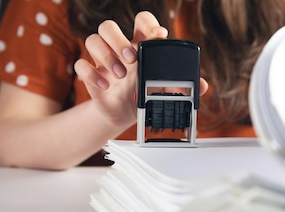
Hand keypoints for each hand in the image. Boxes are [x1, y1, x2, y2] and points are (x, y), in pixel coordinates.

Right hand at [74, 11, 207, 127]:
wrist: (123, 115)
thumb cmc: (142, 95)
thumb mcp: (162, 91)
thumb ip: (181, 86)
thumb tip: (203, 86)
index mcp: (138, 46)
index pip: (141, 22)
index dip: (147, 24)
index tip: (157, 35)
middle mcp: (118, 49)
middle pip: (109, 26)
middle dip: (119, 39)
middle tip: (131, 59)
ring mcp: (101, 60)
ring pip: (92, 39)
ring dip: (106, 55)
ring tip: (119, 75)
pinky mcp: (90, 75)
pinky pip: (81, 65)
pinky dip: (91, 75)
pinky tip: (104, 86)